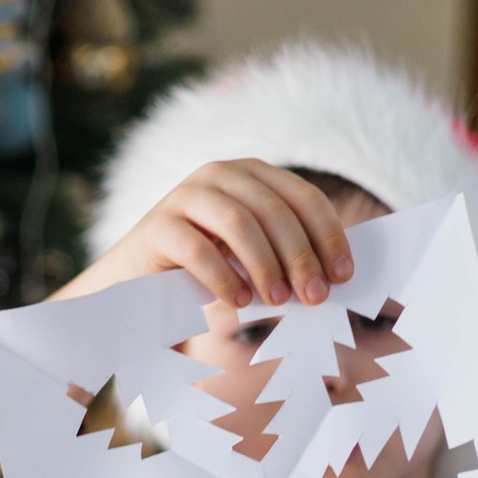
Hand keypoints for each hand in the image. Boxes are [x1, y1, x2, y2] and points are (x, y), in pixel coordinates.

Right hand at [56, 160, 355, 307]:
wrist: (134, 284)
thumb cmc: (205, 274)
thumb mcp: (253, 258)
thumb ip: (286, 255)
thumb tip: (334, 278)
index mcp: (251, 175)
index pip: (303, 197)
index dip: (328, 235)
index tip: (343, 275)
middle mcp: (219, 174)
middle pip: (274, 210)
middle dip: (300, 256)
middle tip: (315, 297)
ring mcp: (184, 195)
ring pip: (238, 222)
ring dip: (265, 265)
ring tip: (278, 302)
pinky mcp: (157, 225)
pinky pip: (198, 248)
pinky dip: (224, 277)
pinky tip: (239, 303)